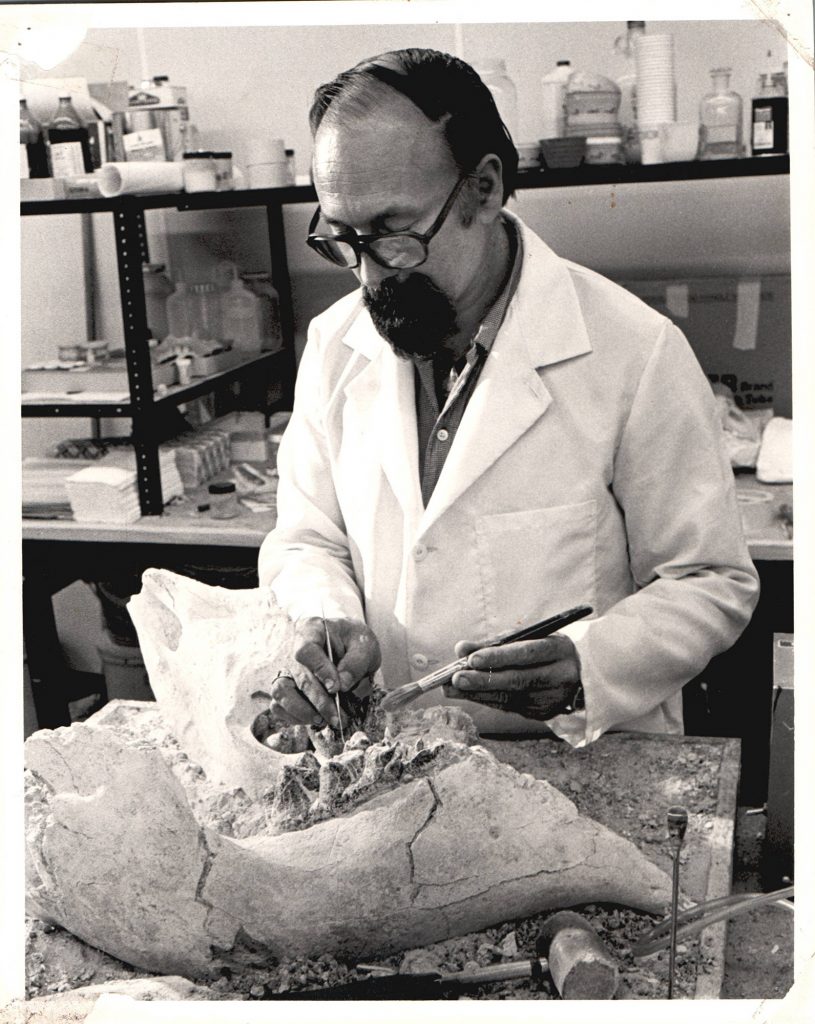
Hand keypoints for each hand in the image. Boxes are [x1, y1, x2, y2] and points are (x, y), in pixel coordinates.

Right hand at [268, 617, 380, 729]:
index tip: (336, 687)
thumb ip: (356, 661)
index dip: (319, 670)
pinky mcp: (285, 688)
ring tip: (324, 721)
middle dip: (318, 700)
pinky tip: (315, 720)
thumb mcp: (365, 645)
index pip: (306, 650)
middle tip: (337, 716)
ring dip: (302, 711)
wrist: (349, 646)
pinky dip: (294, 717)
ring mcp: (287, 669)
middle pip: (298, 676)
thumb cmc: (355, 642)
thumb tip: (343, 684)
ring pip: (281, 692)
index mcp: (312, 630)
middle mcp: (293, 649)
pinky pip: (278, 706)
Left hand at [442, 634, 581, 720]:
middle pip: (517, 680)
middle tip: (454, 678)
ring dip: (476, 693)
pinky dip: (486, 700)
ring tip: (450, 688)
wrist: (585, 673)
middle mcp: (558, 676)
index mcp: (559, 650)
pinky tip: (467, 694)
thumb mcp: (531, 637)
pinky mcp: (543, 714)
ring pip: (509, 698)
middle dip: (482, 680)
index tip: (471, 659)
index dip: (498, 657)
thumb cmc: (548, 649)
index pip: (526, 654)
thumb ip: (496, 643)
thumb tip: (461, 649)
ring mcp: (552, 699)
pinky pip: (509, 707)